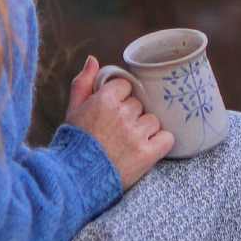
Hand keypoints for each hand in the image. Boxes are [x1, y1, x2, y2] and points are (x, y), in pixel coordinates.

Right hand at [65, 55, 175, 192]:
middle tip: (117, 131)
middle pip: (139, 104)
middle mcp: (122, 114)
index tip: (112, 111)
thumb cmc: (73, 144)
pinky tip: (148, 148)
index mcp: (104, 100)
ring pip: (152, 120)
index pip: (126, 86)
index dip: (120, 98)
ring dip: (144, 130)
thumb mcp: (73, 109)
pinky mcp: (147, 154)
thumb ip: (84, 82)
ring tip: (129, 143)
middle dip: (131, 115)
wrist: (75, 181)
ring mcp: (136, 135)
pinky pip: (167, 138)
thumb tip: (94, 59)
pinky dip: (160, 143)